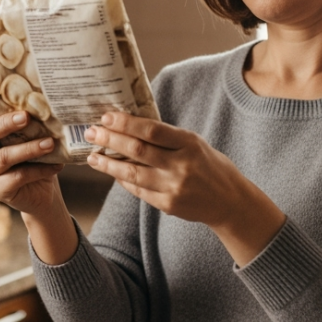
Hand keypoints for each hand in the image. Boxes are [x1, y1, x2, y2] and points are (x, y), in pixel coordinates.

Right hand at [0, 90, 65, 216]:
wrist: (43, 194)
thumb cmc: (37, 160)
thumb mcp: (33, 138)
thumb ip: (31, 124)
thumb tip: (47, 104)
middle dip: (5, 123)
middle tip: (26, 117)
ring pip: (3, 157)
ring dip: (29, 149)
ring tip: (50, 143)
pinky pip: (17, 177)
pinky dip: (39, 170)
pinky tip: (56, 166)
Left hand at [84, 112, 284, 263]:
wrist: (230, 202)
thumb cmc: (210, 166)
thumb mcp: (195, 144)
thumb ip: (167, 137)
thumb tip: (130, 126)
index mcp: (189, 144)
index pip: (152, 130)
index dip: (126, 123)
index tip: (106, 117)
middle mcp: (181, 165)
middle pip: (137, 150)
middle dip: (110, 139)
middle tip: (91, 132)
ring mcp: (174, 187)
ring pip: (132, 173)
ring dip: (108, 164)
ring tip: (92, 157)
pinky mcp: (168, 205)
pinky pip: (139, 190)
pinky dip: (123, 180)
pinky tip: (112, 172)